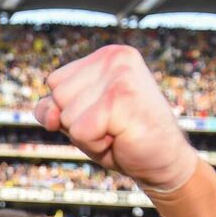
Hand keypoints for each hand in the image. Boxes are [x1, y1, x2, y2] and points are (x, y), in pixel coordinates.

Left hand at [34, 45, 197, 192]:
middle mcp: (114, 57)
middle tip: (111, 126)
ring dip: (87, 134)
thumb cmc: (120, 138)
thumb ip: (52, 109)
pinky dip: (95, 144)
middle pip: (57, 97)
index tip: (103, 115)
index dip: (71, 109)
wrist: (164, 162)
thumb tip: (51, 114)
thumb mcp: (79, 119)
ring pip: (66, 115)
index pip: (55, 83)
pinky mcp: (120, 98)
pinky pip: (79, 131)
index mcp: (107, 55)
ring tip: (117, 131)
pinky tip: (121, 138)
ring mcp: (119, 75)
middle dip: (77, 122)